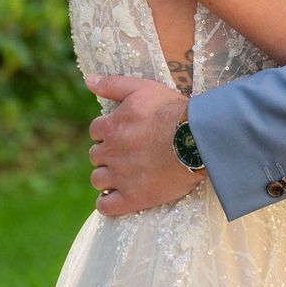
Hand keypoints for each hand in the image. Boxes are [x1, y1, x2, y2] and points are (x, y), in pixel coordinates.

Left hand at [84, 73, 204, 216]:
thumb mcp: (142, 88)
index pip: (96, 131)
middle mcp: (111, 153)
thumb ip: (112, 84)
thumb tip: (87, 79)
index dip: (109, 131)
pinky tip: (118, 197)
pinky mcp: (133, 198)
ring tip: (126, 174)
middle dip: (108, 154)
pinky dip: (108, 203)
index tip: (125, 133)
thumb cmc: (172, 111)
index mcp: (111, 127)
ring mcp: (120, 177)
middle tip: (129, 153)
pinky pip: (106, 207)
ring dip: (107, 177)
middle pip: (95, 156)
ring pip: (98, 180)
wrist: (198, 139)